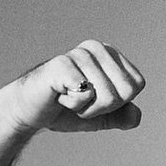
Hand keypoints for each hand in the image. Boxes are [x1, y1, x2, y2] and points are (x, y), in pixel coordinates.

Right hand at [0, 40, 145, 133]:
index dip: (117, 103)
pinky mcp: (62, 64)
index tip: (94, 99)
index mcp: (111, 55)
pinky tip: (58, 95)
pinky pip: (86, 95)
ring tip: (67, 97)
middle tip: (80, 100)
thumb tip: (135, 115)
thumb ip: (124, 117)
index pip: (136, 86)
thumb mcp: (102, 117)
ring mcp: (79, 54)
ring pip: (107, 97)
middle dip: (103, 108)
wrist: (29, 112)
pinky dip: (73, 105)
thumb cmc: (66, 110)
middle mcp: (97, 48)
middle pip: (125, 93)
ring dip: (85, 108)